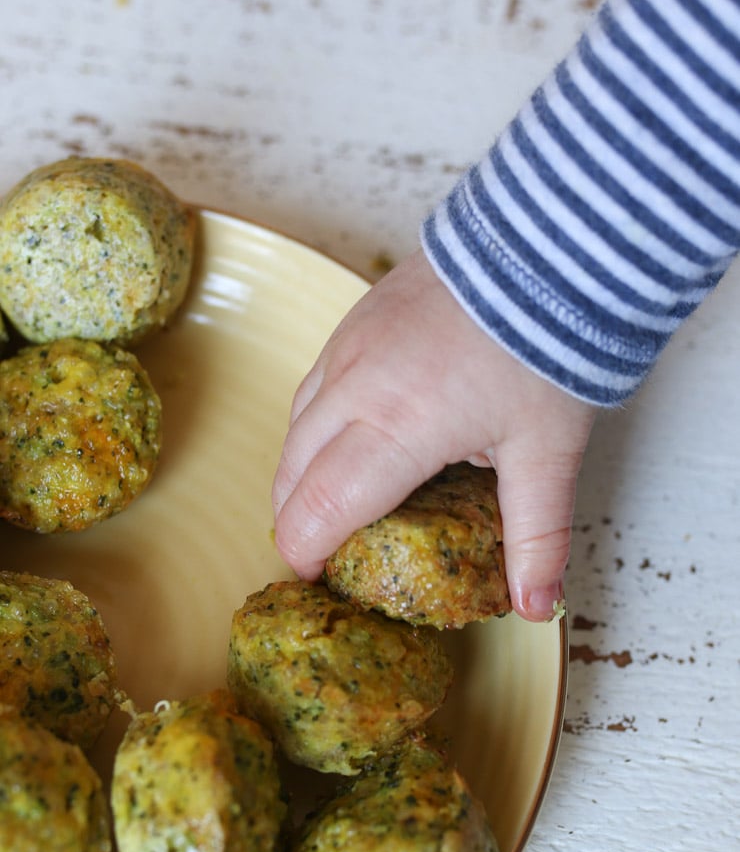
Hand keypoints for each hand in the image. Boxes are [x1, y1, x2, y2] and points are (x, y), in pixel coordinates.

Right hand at [272, 249, 595, 620]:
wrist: (545, 243)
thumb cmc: (546, 344)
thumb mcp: (548, 453)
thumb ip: (537, 537)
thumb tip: (538, 608)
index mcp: (398, 428)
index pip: (319, 509)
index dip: (306, 554)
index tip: (321, 578)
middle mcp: (356, 389)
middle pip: (291, 474)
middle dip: (295, 522)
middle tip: (321, 553)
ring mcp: (348, 348)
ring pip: (293, 429)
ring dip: (298, 476)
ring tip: (326, 506)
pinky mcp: (354, 321)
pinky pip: (309, 388)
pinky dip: (310, 430)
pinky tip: (340, 442)